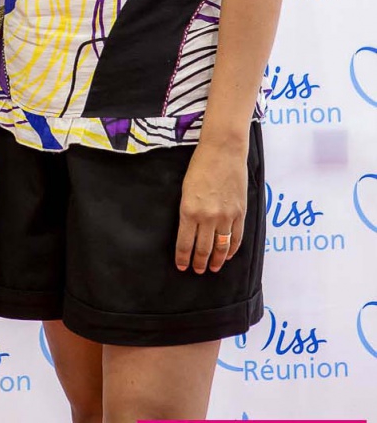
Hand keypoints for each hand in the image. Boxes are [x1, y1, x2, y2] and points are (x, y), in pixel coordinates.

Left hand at [175, 141, 247, 273]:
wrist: (223, 151)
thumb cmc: (200, 166)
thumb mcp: (185, 189)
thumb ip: (187, 211)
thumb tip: (189, 231)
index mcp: (189, 210)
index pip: (185, 243)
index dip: (183, 258)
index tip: (182, 267)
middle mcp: (207, 217)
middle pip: (203, 249)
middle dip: (199, 263)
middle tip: (197, 270)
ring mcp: (226, 216)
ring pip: (221, 247)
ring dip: (216, 260)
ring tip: (212, 268)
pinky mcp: (240, 213)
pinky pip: (236, 238)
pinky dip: (232, 250)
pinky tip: (227, 255)